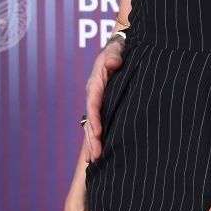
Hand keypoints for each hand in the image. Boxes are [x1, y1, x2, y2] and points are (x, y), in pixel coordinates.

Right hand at [83, 37, 124, 160]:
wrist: (119, 50)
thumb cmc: (118, 49)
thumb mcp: (116, 48)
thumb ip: (114, 55)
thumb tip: (113, 63)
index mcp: (95, 83)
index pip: (94, 103)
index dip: (96, 118)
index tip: (99, 132)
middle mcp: (94, 95)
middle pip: (91, 120)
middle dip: (93, 139)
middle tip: (96, 157)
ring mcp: (98, 103)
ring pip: (93, 126)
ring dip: (93, 143)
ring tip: (94, 162)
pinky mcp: (104, 107)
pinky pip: (100, 124)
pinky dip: (98, 139)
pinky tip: (99, 154)